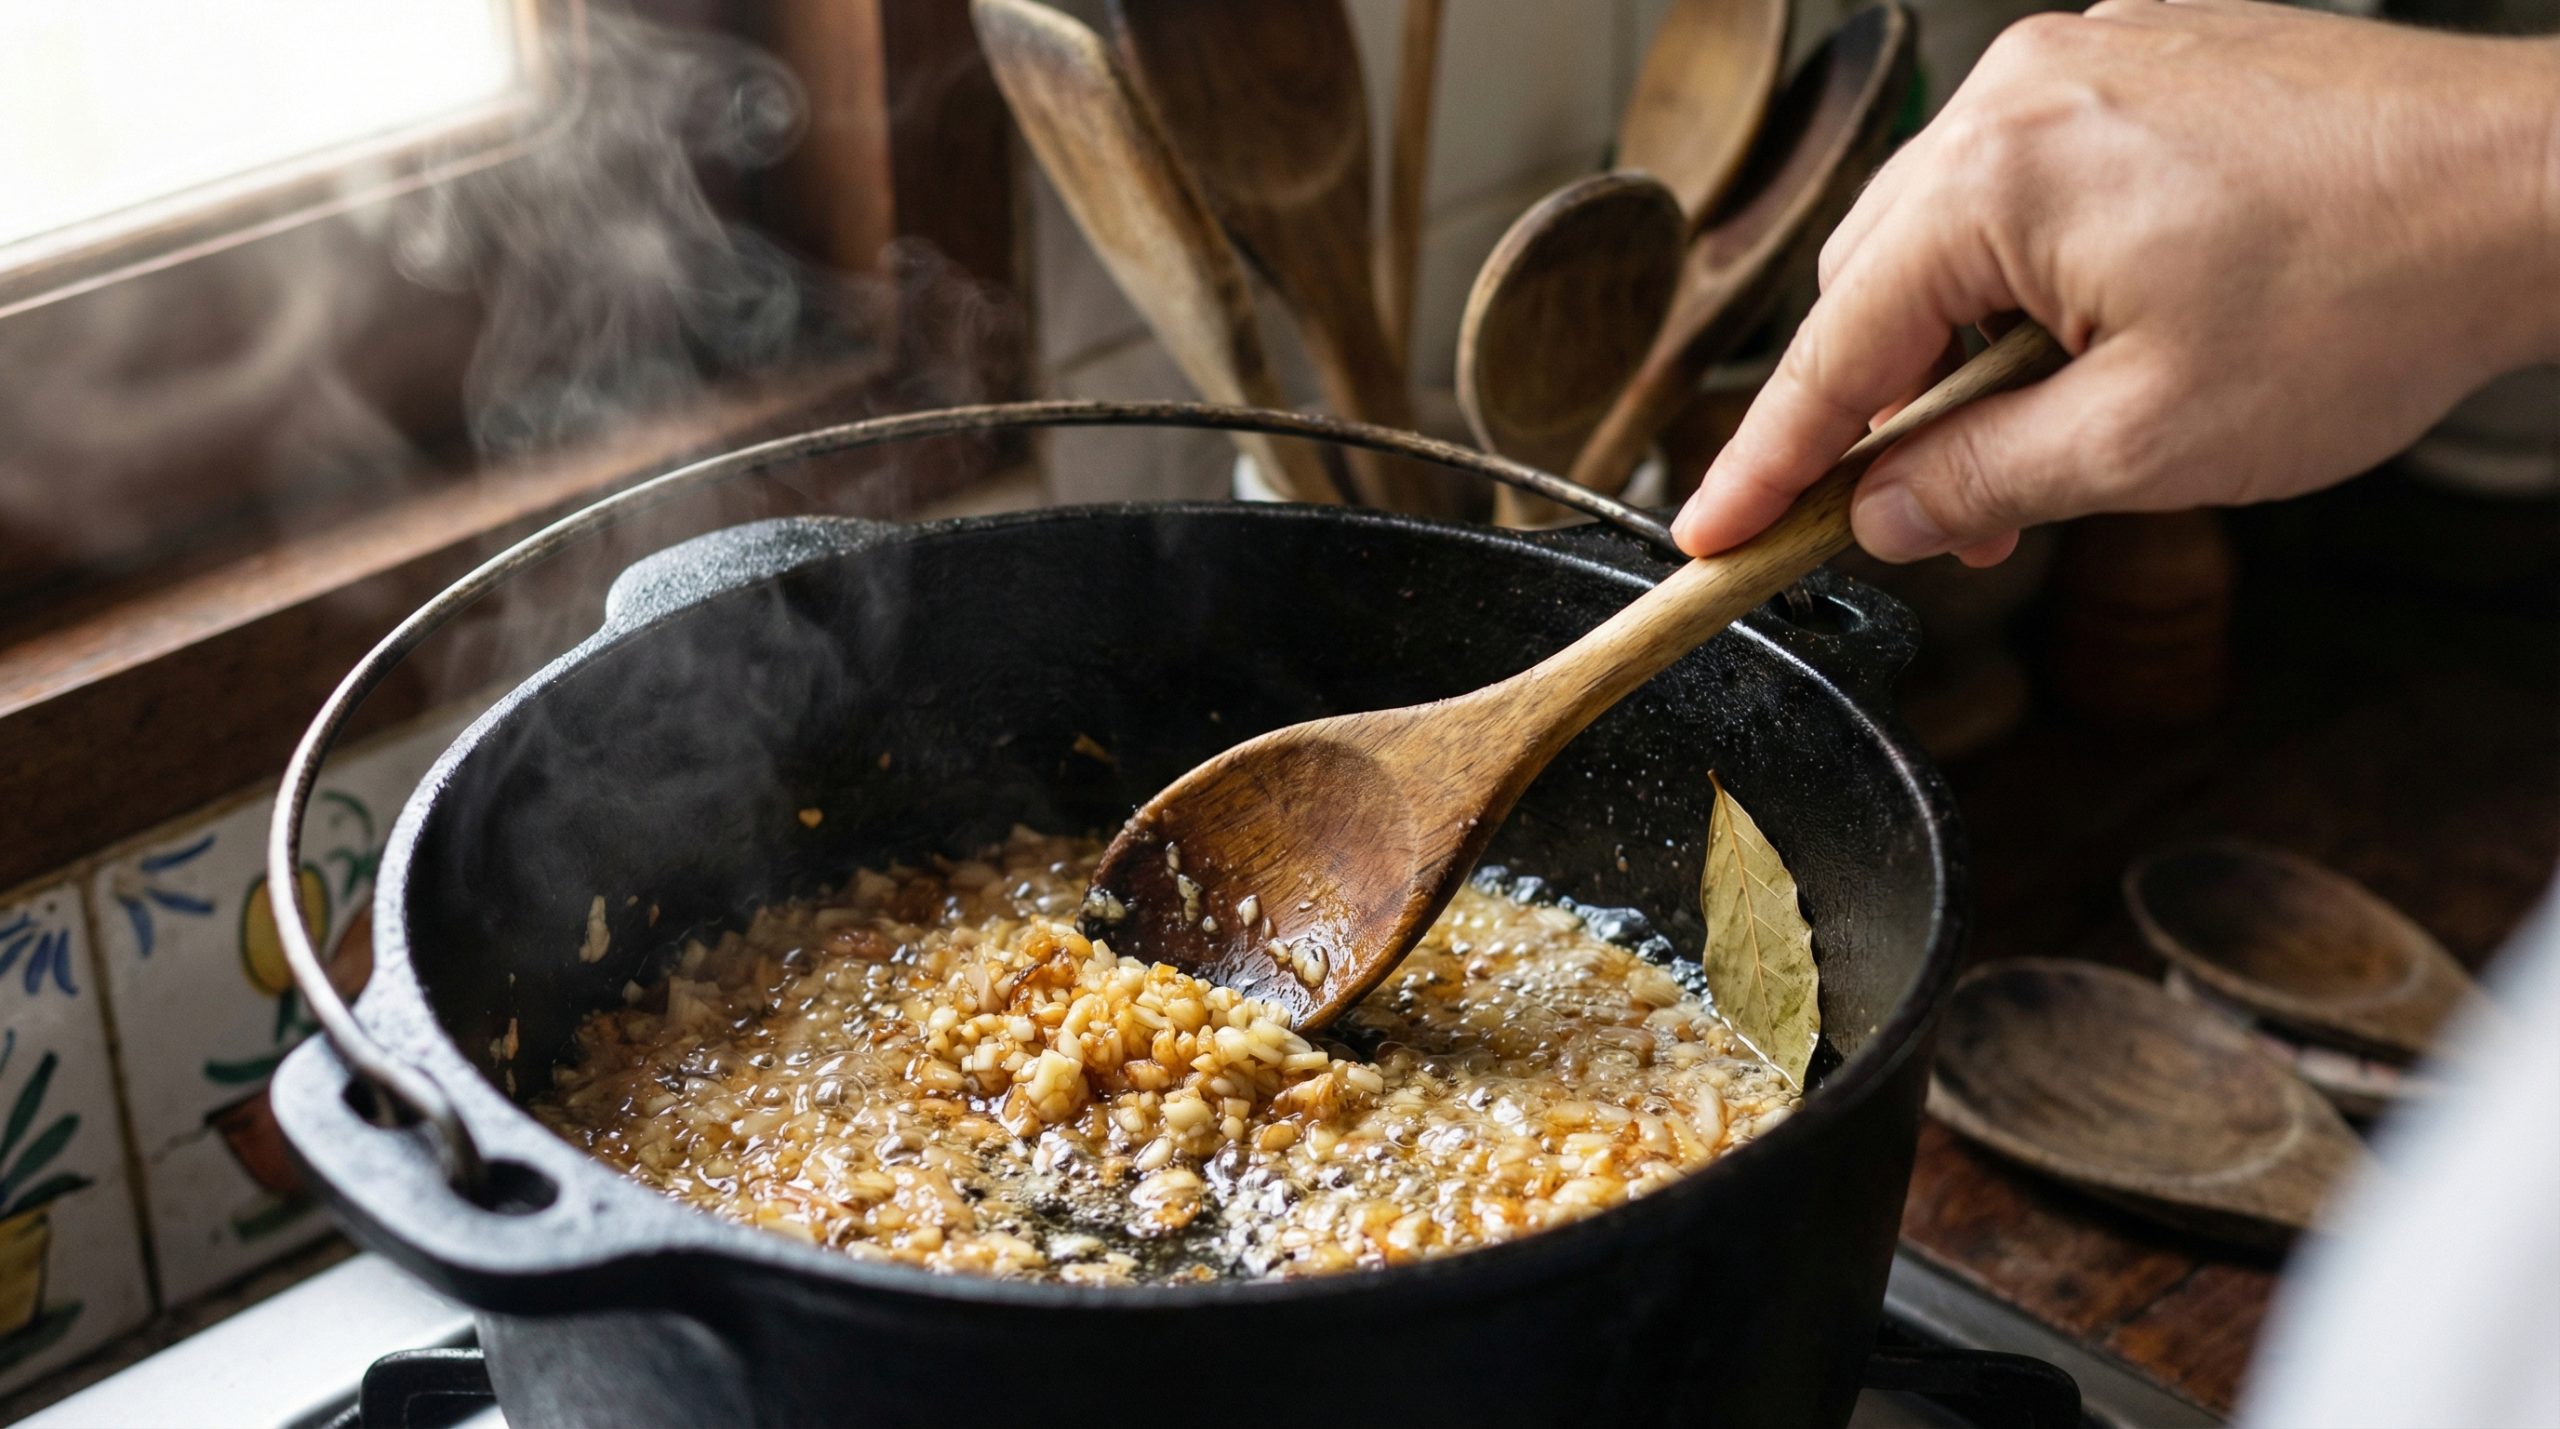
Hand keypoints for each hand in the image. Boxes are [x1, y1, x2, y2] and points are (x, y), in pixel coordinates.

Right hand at [1672, 0, 2559, 565]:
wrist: (2542, 185)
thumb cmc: (2369, 296)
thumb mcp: (2149, 442)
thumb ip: (1981, 481)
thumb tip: (1879, 514)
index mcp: (1997, 174)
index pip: (1834, 349)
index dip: (1766, 463)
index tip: (1707, 537)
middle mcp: (2019, 92)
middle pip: (1877, 280)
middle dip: (1889, 410)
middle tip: (1938, 520)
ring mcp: (2085, 62)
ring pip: (1949, 232)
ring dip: (1962, 345)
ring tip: (2047, 437)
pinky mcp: (2143, 63)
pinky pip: (2028, 183)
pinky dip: (2026, 278)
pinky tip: (2097, 344)